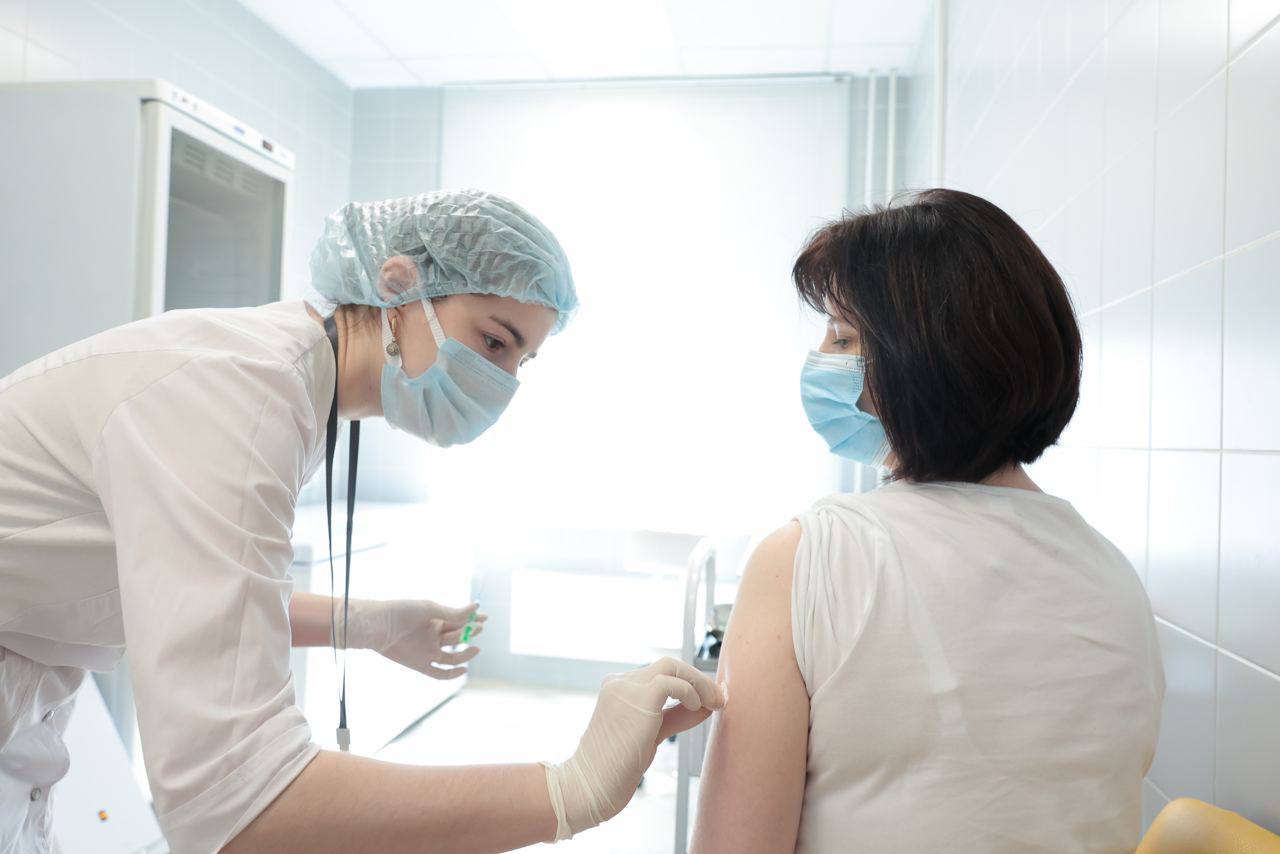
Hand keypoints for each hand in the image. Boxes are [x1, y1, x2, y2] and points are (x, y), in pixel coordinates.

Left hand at [346, 598, 486, 678]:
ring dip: (465, 654)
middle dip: (469, 633)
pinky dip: (452, 674)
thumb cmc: (401, 612)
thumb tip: (474, 609)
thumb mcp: (429, 609)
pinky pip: (439, 673)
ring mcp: (427, 651)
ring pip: (452, 656)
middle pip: (457, 637)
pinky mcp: (420, 665)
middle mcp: (432, 636)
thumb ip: (452, 614)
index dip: (472, 619)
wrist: (377, 626)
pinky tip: (463, 669)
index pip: (459, 621)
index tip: (484, 616)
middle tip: (477, 628)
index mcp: (435, 620)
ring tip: (475, 649)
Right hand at [540, 657, 725, 839]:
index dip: (690, 682)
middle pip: (668, 665)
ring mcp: (626, 688)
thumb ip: (675, 717)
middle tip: (720, 698)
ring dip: (699, 683)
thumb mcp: (651, 735)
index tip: (712, 698)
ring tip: (715, 702)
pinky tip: (697, 708)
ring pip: (671, 667)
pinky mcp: (637, 699)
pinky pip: (672, 682)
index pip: (661, 674)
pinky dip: (690, 691)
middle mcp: (620, 682)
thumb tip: (706, 706)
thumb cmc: (616, 768)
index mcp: (619, 688)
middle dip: (698, 679)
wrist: (588, 787)